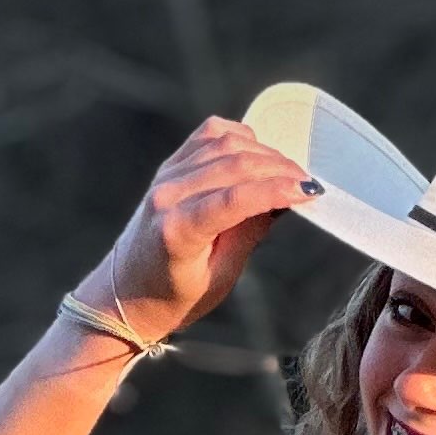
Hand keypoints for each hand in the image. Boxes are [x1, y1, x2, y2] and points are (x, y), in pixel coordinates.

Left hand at [72, 116, 309, 347]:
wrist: (125, 293)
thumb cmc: (174, 299)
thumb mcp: (220, 278)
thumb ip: (248, 235)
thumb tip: (281, 202)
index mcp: (178, 231)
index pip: (236, 198)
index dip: (276, 190)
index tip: (310, 192)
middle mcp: (168, 194)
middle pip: (233, 164)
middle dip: (277, 168)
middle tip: (308, 182)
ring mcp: (166, 175)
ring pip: (224, 144)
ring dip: (263, 152)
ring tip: (289, 170)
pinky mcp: (169, 166)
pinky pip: (208, 136)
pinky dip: (238, 137)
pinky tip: (258, 152)